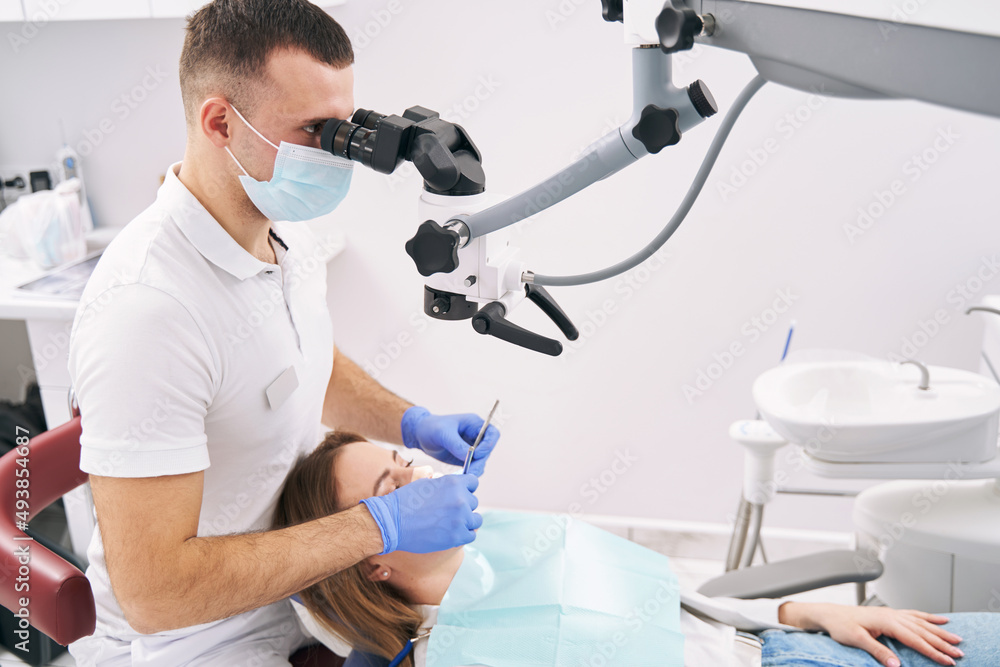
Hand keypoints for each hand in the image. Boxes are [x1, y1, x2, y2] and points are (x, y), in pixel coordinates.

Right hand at [360, 473, 481, 553]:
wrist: (392, 522)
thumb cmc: (405, 502)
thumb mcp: (427, 484)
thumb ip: (445, 486)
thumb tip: (455, 489)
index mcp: (453, 483)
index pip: (473, 483)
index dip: (467, 489)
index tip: (461, 494)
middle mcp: (461, 499)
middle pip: (473, 502)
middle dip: (463, 506)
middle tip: (448, 513)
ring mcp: (461, 518)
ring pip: (476, 519)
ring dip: (466, 521)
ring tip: (451, 524)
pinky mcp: (458, 536)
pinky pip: (471, 534)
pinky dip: (463, 535)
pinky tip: (451, 533)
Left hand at [400, 406, 500, 475]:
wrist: (420, 434)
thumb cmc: (431, 428)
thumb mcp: (443, 434)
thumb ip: (456, 444)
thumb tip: (471, 456)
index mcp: (474, 424)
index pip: (492, 434)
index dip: (489, 444)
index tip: (477, 454)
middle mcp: (476, 436)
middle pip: (487, 450)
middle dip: (481, 461)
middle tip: (471, 472)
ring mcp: (471, 447)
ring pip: (481, 461)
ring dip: (475, 468)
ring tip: (465, 475)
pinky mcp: (464, 458)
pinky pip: (472, 466)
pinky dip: (469, 472)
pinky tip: (461, 476)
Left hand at [779, 602, 963, 666]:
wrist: (830, 614)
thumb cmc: (840, 626)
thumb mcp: (856, 640)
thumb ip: (877, 651)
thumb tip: (895, 664)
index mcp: (885, 621)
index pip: (914, 639)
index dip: (933, 651)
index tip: (948, 661)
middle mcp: (892, 615)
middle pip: (922, 630)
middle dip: (942, 643)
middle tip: (960, 654)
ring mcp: (892, 613)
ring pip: (921, 622)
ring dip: (940, 632)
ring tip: (957, 639)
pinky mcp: (890, 614)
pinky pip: (914, 615)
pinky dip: (929, 618)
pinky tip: (940, 620)